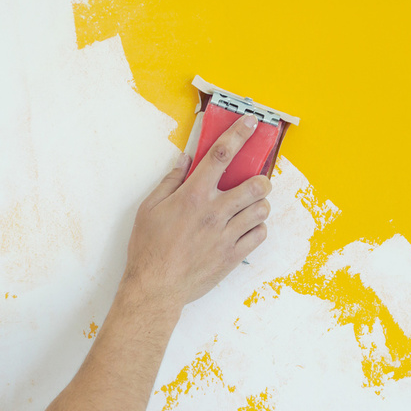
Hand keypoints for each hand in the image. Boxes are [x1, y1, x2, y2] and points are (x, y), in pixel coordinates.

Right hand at [121, 112, 271, 310]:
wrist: (156, 288)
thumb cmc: (149, 248)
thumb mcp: (150, 208)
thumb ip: (170, 181)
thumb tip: (185, 160)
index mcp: (193, 196)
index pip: (221, 155)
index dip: (238, 135)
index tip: (250, 122)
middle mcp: (214, 212)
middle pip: (256, 185)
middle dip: (261, 179)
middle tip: (253, 183)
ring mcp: (227, 235)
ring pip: (262, 210)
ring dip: (259, 204)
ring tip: (247, 208)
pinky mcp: (233, 255)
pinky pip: (259, 235)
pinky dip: (257, 228)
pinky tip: (244, 229)